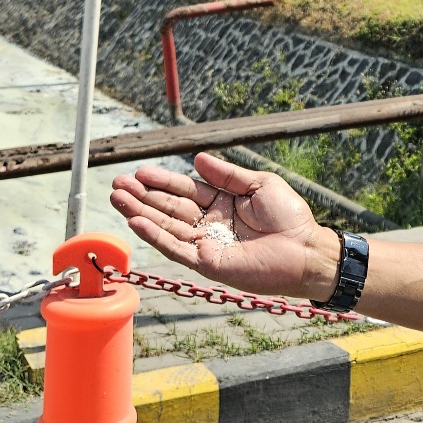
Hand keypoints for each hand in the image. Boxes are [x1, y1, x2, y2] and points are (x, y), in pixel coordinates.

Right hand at [109, 153, 339, 299]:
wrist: (305, 250)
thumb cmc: (289, 216)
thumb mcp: (259, 184)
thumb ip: (226, 174)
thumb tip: (197, 159)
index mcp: (221, 203)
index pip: (184, 190)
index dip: (162, 181)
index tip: (139, 172)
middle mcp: (209, 224)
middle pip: (168, 207)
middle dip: (142, 196)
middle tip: (117, 184)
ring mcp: (205, 244)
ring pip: (166, 227)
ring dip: (140, 213)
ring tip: (117, 199)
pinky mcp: (206, 263)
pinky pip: (176, 248)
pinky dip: (155, 236)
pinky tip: (136, 222)